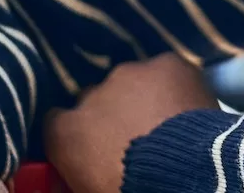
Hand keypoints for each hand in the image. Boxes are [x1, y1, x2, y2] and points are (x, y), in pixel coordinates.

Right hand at [44, 54, 219, 192]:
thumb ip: (80, 170)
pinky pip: (167, 71)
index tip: (94, 147)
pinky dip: (174, 86)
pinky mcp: (166, 64)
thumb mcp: (90, 188)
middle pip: (96, 99)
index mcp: (65, 133)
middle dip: (112, 114)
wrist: (184, 176)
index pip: (56, 123)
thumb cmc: (131, 190)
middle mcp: (90, 95)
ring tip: (166, 123)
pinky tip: (187, 106)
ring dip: (143, 97)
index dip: (78, 134)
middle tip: (135, 137)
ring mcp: (128, 74)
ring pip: (132, 81)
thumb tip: (87, 166)